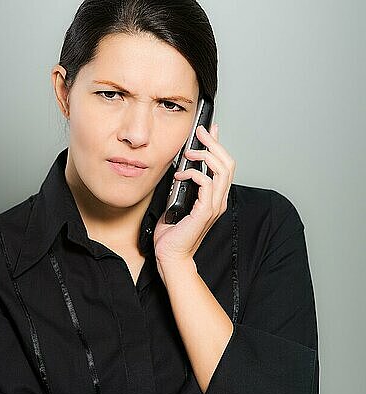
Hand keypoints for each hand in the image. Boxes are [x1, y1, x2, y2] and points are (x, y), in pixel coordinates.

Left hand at [153, 123, 235, 266]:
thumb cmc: (172, 234)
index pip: (224, 165)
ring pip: (222, 170)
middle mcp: (219, 200)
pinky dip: (193, 173)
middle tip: (200, 131)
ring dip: (205, 154)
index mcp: (214, 198)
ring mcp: (214, 206)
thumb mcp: (177, 202)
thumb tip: (177, 170)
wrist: (170, 256)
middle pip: (228, 163)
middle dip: (215, 143)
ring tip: (189, 150)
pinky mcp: (205, 212)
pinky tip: (179, 174)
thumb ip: (182, 187)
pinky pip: (206, 183)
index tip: (209, 130)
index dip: (218, 145)